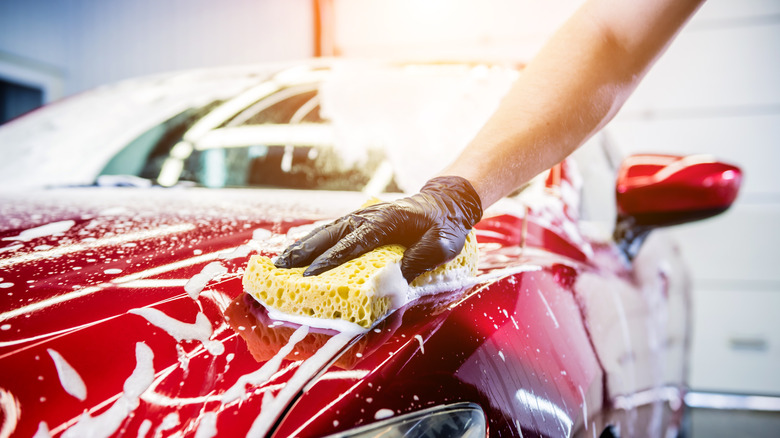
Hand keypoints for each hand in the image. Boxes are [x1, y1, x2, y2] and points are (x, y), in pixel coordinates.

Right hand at [274, 176, 482, 282]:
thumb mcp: (442, 244)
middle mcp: (368, 217)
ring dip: (303, 246)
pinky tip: (301, 253)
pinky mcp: (362, 221)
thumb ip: (421, 259)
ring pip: (327, 231)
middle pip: (330, 235)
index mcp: (386, 222)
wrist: (446, 203)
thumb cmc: (445, 226)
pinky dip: (314, 241)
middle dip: (304, 252)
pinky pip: (334, 232)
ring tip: (281, 263)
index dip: (330, 260)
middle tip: (281, 268)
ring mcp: (363, 217)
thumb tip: (396, 277)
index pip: (353, 244)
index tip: (310, 275)